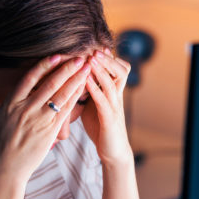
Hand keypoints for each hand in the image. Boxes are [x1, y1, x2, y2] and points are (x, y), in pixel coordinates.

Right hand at [0, 55, 90, 182]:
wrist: (7, 168)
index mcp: (11, 103)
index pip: (29, 78)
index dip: (44, 65)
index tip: (57, 55)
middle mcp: (26, 109)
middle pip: (49, 84)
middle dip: (66, 69)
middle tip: (80, 57)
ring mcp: (39, 120)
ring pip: (60, 95)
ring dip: (75, 80)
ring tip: (86, 68)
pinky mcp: (49, 131)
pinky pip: (65, 111)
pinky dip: (75, 98)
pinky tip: (83, 89)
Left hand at [83, 48, 133, 165]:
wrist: (113, 152)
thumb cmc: (102, 127)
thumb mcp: (95, 105)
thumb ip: (90, 90)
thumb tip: (78, 76)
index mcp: (113, 93)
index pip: (117, 69)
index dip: (108, 58)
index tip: (95, 46)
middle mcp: (117, 97)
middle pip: (120, 71)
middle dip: (107, 59)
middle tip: (95, 49)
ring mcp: (115, 108)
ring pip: (112, 83)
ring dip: (101, 70)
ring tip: (91, 59)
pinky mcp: (110, 120)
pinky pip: (103, 101)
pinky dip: (95, 89)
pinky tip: (85, 81)